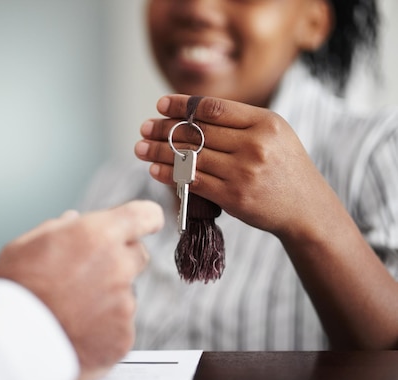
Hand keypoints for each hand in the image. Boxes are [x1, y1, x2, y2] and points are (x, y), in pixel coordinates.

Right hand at [0, 200, 163, 379]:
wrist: (8, 346)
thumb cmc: (12, 292)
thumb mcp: (25, 245)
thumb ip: (59, 229)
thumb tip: (73, 221)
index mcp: (97, 236)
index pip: (145, 215)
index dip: (145, 218)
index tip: (145, 222)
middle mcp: (117, 267)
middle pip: (138, 255)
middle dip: (119, 259)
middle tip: (87, 274)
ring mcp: (123, 305)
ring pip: (125, 294)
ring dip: (107, 298)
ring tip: (70, 310)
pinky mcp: (123, 337)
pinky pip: (120, 326)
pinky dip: (103, 329)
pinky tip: (76, 331)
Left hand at [135, 94, 340, 239]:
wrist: (306, 209)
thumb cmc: (285, 169)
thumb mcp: (275, 134)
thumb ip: (240, 122)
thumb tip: (192, 114)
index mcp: (265, 122)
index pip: (213, 108)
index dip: (182, 105)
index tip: (161, 105)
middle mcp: (255, 144)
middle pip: (197, 132)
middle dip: (164, 128)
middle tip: (144, 127)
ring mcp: (243, 172)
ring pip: (190, 157)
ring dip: (159, 151)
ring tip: (140, 147)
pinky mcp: (234, 197)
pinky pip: (193, 181)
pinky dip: (170, 174)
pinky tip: (154, 169)